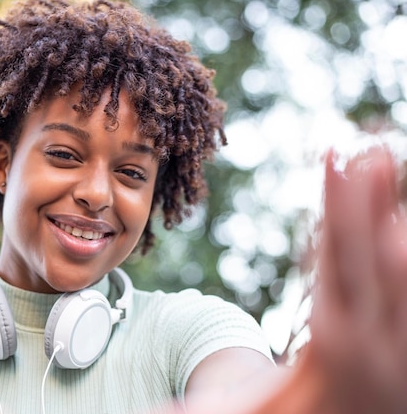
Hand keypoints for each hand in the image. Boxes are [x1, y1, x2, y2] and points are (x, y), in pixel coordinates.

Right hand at [188, 147, 406, 413]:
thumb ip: (193, 410)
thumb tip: (151, 409)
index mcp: (333, 355)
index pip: (335, 268)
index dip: (339, 210)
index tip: (335, 158)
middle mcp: (380, 345)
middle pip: (381, 259)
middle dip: (373, 198)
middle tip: (370, 146)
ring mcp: (405, 343)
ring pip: (404, 268)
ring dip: (394, 213)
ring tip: (383, 164)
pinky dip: (401, 242)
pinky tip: (395, 215)